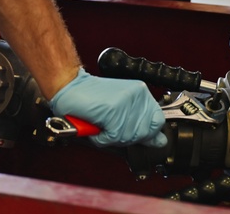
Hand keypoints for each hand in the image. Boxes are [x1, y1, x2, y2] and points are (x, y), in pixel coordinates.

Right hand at [49, 68, 166, 147]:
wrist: (69, 87)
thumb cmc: (91, 99)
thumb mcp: (122, 111)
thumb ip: (143, 125)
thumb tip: (161, 141)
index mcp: (142, 93)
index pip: (158, 121)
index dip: (146, 133)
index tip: (132, 132)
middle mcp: (137, 96)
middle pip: (143, 133)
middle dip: (125, 137)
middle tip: (110, 126)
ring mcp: (126, 102)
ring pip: (127, 137)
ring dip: (110, 137)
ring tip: (101, 124)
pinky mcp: (114, 110)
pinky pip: (111, 138)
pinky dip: (100, 138)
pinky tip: (96, 126)